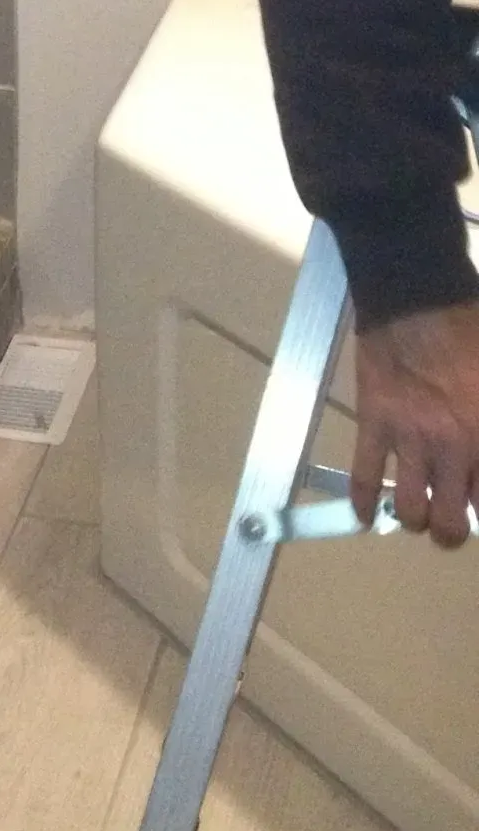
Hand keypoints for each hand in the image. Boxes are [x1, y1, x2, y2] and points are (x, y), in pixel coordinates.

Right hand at [352, 304, 478, 546]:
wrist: (416, 298)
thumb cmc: (470, 331)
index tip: (476, 505)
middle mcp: (453, 448)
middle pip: (451, 523)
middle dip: (450, 532)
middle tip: (449, 519)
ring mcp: (410, 439)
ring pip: (409, 510)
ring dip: (414, 519)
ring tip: (415, 511)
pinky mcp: (374, 423)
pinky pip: (363, 476)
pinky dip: (362, 503)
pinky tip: (365, 515)